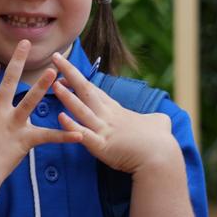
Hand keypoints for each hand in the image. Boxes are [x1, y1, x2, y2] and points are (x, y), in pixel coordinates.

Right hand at [0, 39, 81, 192]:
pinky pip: (47, 136)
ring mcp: (12, 124)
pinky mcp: (25, 139)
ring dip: (43, 86)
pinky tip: (80, 133)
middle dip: (17, 61)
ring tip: (55, 72)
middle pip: (8, 81)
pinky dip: (64, 136)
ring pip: (30, 101)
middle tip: (26, 44)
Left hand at [50, 53, 179, 174]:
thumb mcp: (159, 122)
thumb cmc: (161, 142)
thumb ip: (155, 118)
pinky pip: (84, 135)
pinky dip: (72, 126)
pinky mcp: (102, 147)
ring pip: (82, 110)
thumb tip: (160, 118)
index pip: (95, 91)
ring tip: (54, 84)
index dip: (79, 80)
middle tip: (55, 58)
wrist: (162, 158)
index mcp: (117, 112)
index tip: (65, 71)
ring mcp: (104, 131)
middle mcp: (108, 117)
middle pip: (86, 91)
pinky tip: (60, 117)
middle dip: (70, 73)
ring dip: (67, 97)